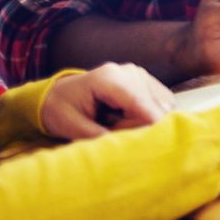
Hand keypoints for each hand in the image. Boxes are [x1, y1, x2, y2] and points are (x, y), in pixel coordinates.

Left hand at [41, 64, 172, 139]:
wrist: (57, 95)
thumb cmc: (61, 110)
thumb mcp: (73, 127)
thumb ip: (100, 136)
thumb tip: (127, 147)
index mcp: (108, 78)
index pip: (138, 101)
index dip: (152, 123)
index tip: (159, 142)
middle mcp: (129, 71)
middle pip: (153, 105)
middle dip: (140, 125)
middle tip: (113, 129)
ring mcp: (139, 73)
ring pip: (161, 105)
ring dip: (145, 120)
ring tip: (118, 122)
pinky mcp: (146, 80)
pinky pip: (161, 103)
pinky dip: (148, 115)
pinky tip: (128, 116)